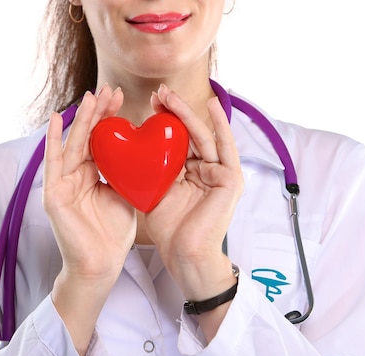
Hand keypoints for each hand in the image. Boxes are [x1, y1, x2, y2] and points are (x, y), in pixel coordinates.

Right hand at [43, 85, 135, 355]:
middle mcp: (75, 176)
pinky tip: (59, 119)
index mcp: (92, 176)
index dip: (110, 119)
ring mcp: (62, 184)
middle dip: (99, 113)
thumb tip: (144, 150)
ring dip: (82, 120)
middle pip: (87, 137)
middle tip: (110, 89)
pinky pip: (53, 163)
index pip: (101, 141)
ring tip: (91, 96)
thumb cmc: (114, 234)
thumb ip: (128, 173)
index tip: (122, 98)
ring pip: (73, 145)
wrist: (102, 264)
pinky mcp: (53, 194)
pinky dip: (54, 141)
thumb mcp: (125, 196)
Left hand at [145, 84, 243, 301]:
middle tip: (157, 93)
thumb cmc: (169, 228)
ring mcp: (222, 174)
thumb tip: (133, 145)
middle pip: (190, 133)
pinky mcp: (231, 178)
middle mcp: (208, 170)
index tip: (147, 106)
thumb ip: (153, 168)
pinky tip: (211, 105)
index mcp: (191, 173)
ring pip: (204, 135)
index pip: (177, 140)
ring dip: (187, 113)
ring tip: (170, 95)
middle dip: (174, 111)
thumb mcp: (156, 190)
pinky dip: (220, 124)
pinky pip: (225, 146)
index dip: (163, 121)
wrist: (184, 254)